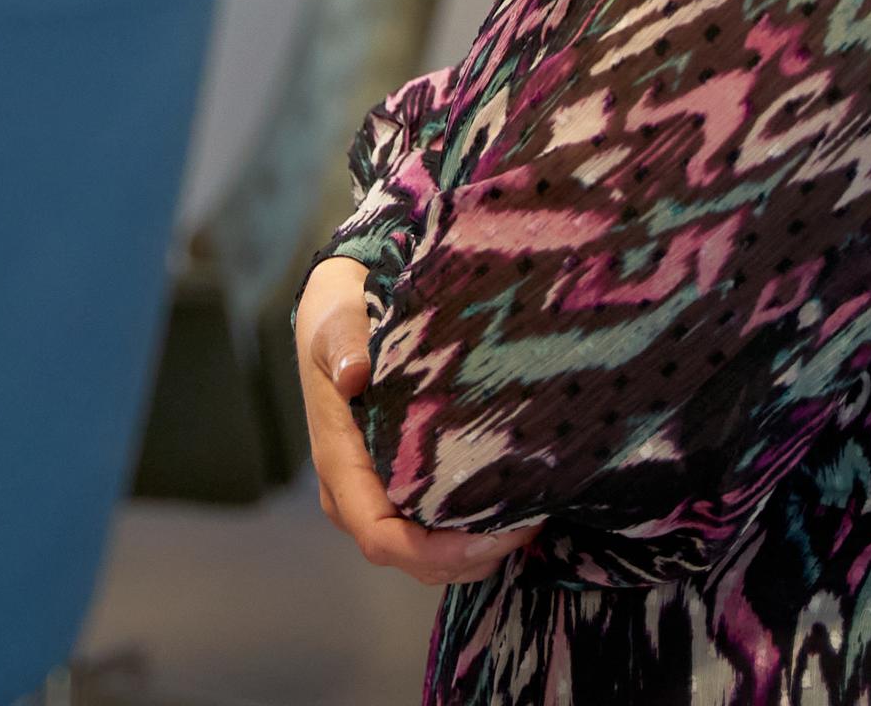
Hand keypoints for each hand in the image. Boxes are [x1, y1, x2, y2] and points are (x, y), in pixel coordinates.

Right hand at [294, 254, 538, 586]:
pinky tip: (521, 506)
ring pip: (434, 555)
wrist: (341, 310)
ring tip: (534, 517)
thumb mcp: (336, 323)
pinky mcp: (408, 488)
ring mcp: (384, 496)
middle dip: (473, 556)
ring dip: (483, 549)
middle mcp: (359, 495)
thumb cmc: (341, 318)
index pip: (381, 538)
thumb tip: (353, 373)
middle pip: (415, 559)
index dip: (436, 551)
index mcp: (341, 467)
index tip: (492, 534)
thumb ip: (343, 345)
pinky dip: (482, 532)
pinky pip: (443, 531)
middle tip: (531, 523)